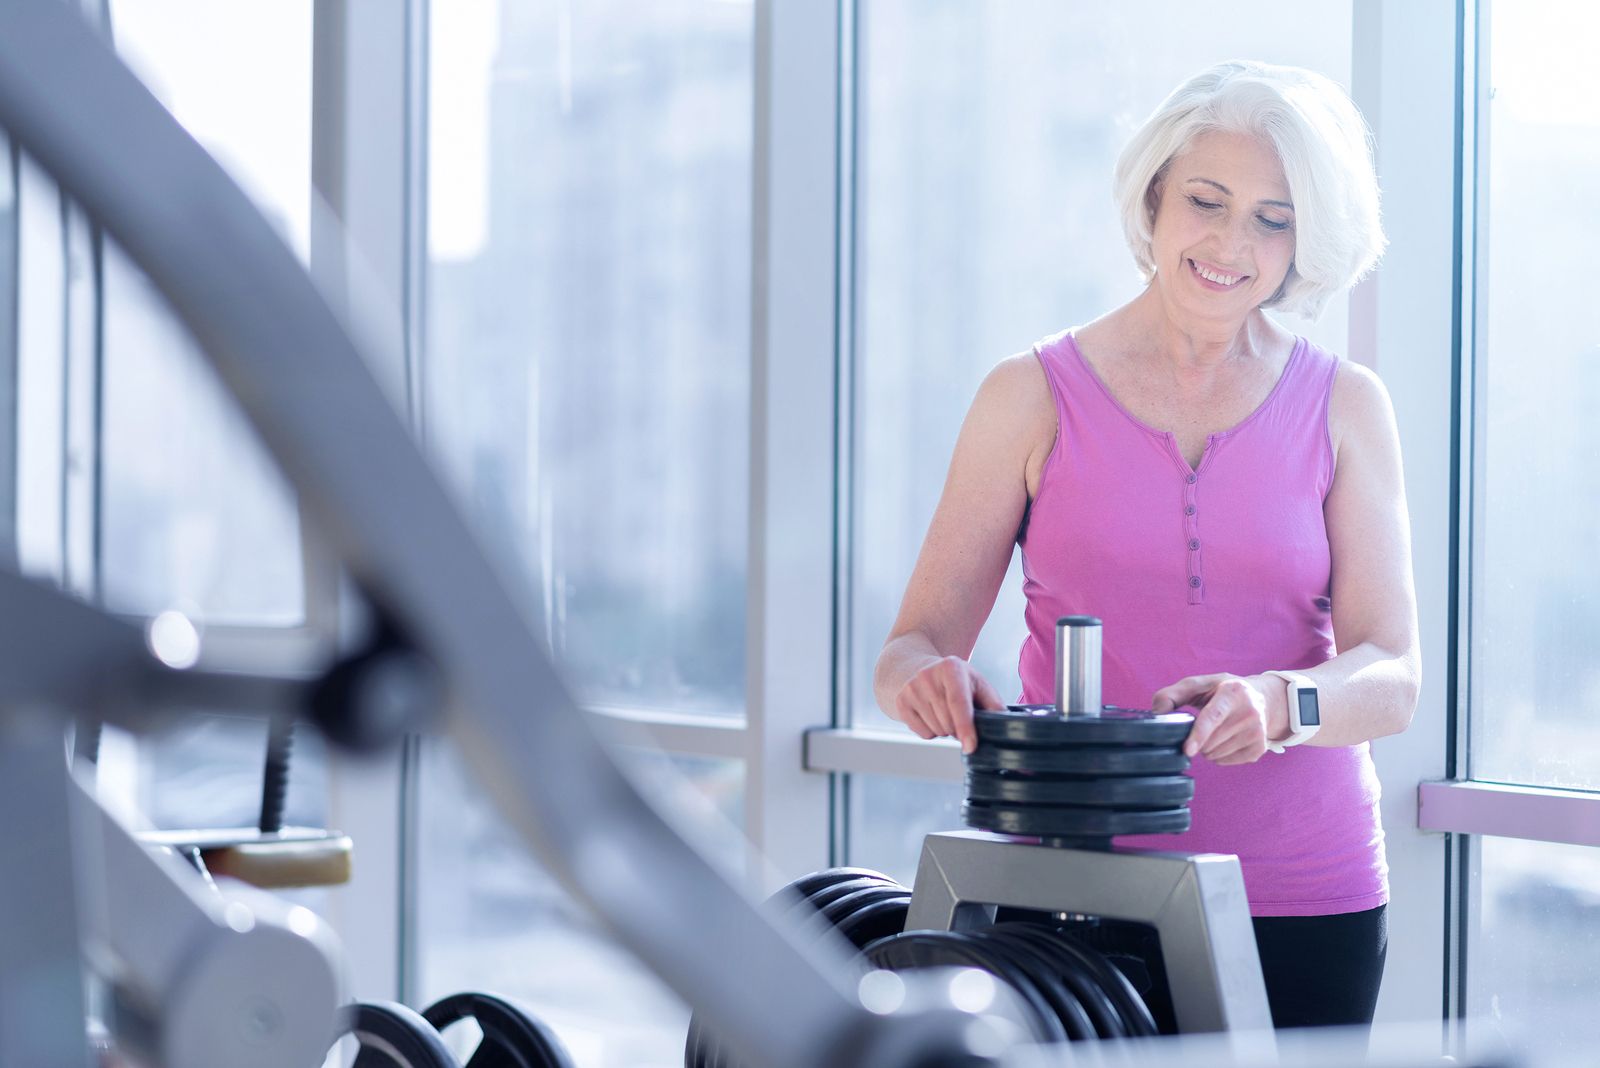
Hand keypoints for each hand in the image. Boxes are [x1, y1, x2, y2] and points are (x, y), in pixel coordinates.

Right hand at [893, 656, 1004, 753]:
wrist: (919, 669)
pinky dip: (931, 731)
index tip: (970, 747)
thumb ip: (994, 705)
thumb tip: (1011, 728)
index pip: (958, 703)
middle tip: (960, 716)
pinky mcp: (901, 702)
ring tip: (944, 712)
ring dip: (945, 730)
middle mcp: (928, 676)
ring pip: (936, 730)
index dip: (966, 727)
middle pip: (948, 722)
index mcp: (951, 668)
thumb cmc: (957, 681)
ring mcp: (911, 688)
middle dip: (958, 728)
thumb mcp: (978, 685)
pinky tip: (931, 714)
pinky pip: (923, 733)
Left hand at [1152, 672, 1288, 764]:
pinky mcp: (1260, 748)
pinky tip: (1225, 739)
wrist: (1262, 698)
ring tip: (1216, 731)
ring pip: (1216, 754)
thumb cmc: (1221, 691)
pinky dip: (1218, 755)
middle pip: (1210, 741)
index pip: (1213, 717)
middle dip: (1198, 740)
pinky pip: (1225, 762)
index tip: (1187, 750)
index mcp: (1233, 692)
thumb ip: (1172, 695)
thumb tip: (1155, 714)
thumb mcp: (1198, 685)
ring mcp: (1258, 732)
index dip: (1198, 735)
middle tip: (1203, 726)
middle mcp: (1250, 712)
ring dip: (1207, 748)